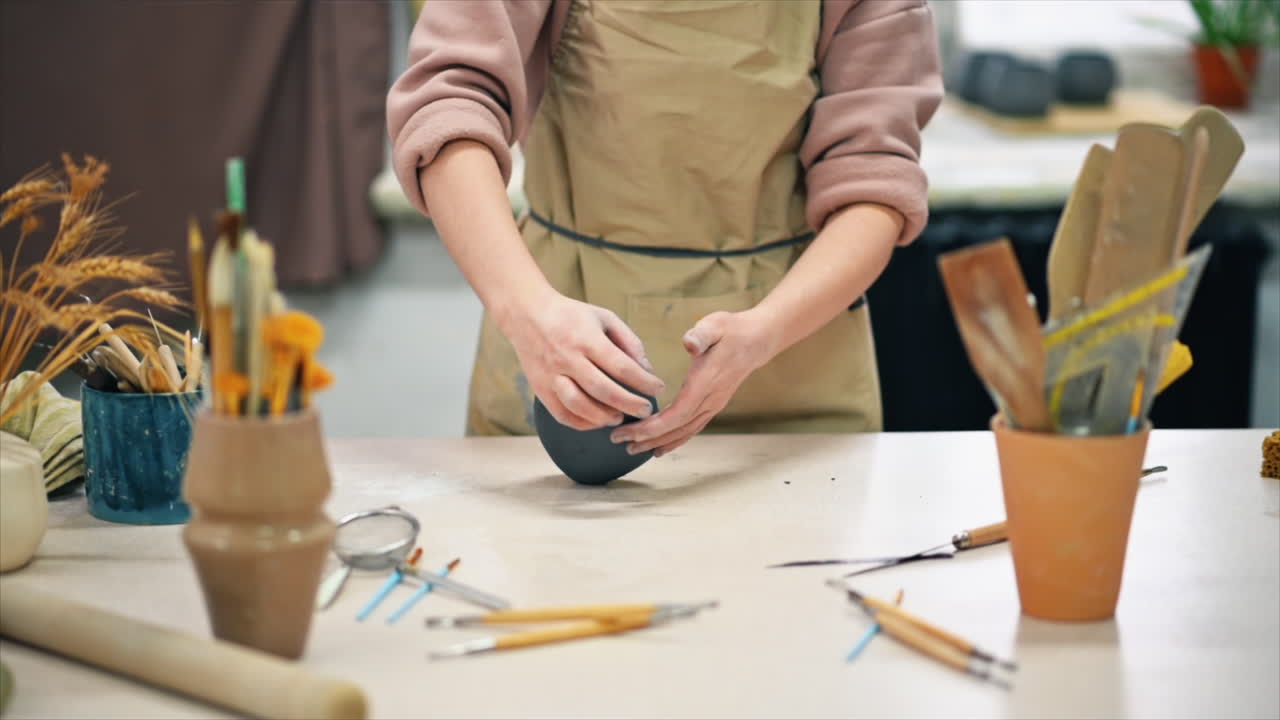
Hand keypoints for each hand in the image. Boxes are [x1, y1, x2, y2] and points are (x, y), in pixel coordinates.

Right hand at [500, 291, 665, 430]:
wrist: (526, 314)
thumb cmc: (572, 316)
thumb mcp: (604, 318)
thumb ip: (629, 342)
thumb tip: (648, 371)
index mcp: (586, 338)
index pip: (621, 366)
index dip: (644, 381)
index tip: (658, 387)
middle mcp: (567, 358)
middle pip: (603, 390)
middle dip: (629, 404)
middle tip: (646, 410)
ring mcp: (551, 375)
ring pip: (580, 406)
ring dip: (604, 417)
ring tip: (620, 418)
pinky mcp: (540, 388)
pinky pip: (562, 414)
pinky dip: (582, 423)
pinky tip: (597, 421)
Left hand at [610, 310, 775, 456]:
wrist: (756, 341)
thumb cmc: (731, 331)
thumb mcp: (715, 325)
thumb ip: (701, 334)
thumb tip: (689, 342)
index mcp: (705, 382)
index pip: (677, 414)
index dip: (652, 427)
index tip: (629, 431)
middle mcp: (710, 400)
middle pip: (676, 428)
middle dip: (647, 438)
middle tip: (619, 441)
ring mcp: (713, 405)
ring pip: (684, 432)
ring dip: (658, 443)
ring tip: (633, 448)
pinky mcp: (713, 405)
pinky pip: (691, 429)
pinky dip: (673, 440)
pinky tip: (658, 447)